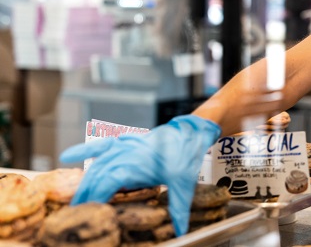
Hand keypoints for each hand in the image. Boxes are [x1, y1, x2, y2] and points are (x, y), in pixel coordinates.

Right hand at [60, 115, 220, 235]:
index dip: (96, 196)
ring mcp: (124, 146)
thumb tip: (180, 229)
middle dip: (85, 194)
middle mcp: (126, 154)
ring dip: (85, 180)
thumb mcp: (183, 184)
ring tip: (74, 199)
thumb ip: (178, 208)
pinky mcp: (125, 142)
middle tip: (75, 212)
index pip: (108, 182)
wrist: (189, 132)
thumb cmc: (185, 154)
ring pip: (97, 164)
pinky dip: (85, 149)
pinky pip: (101, 145)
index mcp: (137, 164)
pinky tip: (69, 155)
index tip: (88, 210)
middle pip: (98, 175)